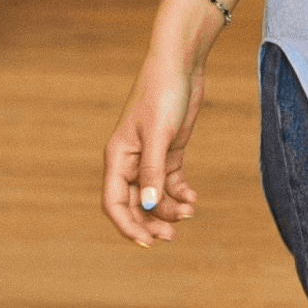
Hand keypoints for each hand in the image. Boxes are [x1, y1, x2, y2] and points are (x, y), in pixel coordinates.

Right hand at [103, 45, 205, 246]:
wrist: (182, 64)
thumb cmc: (163, 93)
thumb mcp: (159, 135)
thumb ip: (152, 172)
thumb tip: (146, 207)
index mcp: (118, 157)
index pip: (114, 203)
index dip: (127, 226)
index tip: (147, 243)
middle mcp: (131, 161)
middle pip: (135, 204)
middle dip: (151, 222)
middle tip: (172, 236)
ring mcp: (150, 157)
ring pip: (154, 196)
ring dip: (169, 208)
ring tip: (189, 212)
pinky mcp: (169, 151)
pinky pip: (169, 182)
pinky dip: (180, 193)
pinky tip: (192, 198)